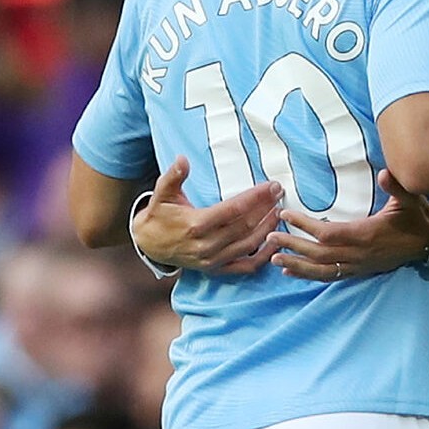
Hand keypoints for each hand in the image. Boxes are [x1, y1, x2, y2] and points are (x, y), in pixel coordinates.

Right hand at [131, 156, 283, 273]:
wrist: (149, 245)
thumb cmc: (158, 215)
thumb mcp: (161, 194)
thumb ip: (173, 176)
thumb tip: (182, 159)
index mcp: (195, 225)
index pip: (234, 209)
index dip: (255, 197)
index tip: (271, 186)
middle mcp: (206, 245)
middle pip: (245, 226)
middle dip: (265, 208)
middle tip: (279, 193)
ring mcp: (212, 260)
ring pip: (248, 245)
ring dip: (267, 228)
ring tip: (279, 211)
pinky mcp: (216, 270)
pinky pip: (245, 266)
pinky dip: (263, 256)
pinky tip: (274, 242)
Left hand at [268, 169, 428, 281]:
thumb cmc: (418, 218)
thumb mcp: (411, 199)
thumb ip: (396, 186)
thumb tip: (384, 173)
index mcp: (366, 234)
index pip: (328, 233)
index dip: (304, 226)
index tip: (285, 215)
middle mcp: (359, 254)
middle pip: (319, 254)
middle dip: (293, 247)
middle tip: (269, 237)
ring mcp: (359, 265)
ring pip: (322, 270)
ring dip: (297, 266)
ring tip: (274, 260)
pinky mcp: (360, 271)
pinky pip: (331, 276)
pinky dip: (310, 275)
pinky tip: (293, 273)